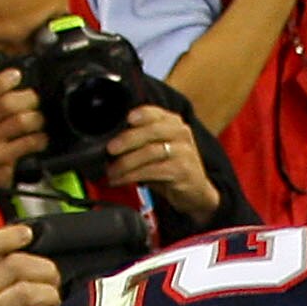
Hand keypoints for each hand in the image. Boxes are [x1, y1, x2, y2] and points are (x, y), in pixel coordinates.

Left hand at [103, 103, 217, 223]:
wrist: (196, 193)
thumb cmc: (172, 168)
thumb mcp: (158, 148)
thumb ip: (141, 140)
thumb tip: (111, 143)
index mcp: (173, 123)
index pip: (156, 112)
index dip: (141, 114)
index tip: (127, 119)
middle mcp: (181, 134)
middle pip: (151, 131)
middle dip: (127, 140)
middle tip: (110, 149)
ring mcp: (184, 152)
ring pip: (150, 152)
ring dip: (126, 162)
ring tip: (111, 171)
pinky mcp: (182, 171)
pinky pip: (152, 170)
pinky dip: (133, 175)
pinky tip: (121, 179)